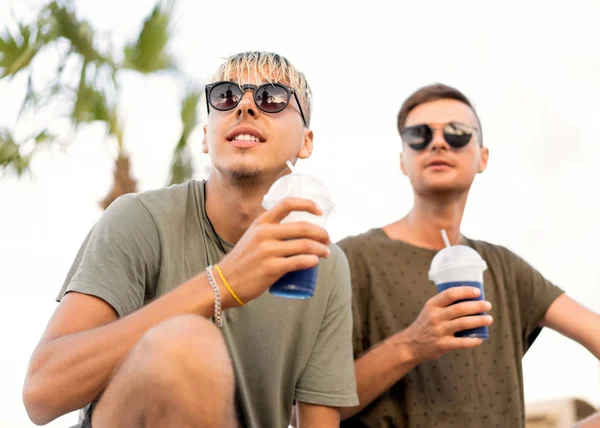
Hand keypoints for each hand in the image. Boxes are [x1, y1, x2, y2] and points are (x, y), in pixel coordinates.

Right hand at [216, 197, 330, 306]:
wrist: (223, 282)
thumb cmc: (242, 261)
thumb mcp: (252, 237)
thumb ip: (269, 231)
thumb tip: (296, 233)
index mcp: (261, 222)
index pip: (287, 204)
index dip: (307, 204)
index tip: (319, 211)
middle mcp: (264, 233)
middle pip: (302, 227)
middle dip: (321, 233)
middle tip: (328, 240)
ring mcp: (268, 251)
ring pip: (305, 245)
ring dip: (321, 249)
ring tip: (326, 253)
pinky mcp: (271, 268)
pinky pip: (299, 262)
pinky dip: (311, 261)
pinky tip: (315, 262)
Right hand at [400, 286, 492, 362]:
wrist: (411, 344)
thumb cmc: (426, 324)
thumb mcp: (430, 310)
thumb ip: (445, 305)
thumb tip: (471, 300)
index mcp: (432, 305)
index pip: (450, 294)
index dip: (465, 291)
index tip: (477, 292)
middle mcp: (435, 316)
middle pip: (460, 308)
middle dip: (477, 306)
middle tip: (487, 305)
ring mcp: (439, 331)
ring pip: (463, 323)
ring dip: (479, 320)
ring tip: (489, 319)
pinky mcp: (442, 344)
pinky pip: (461, 342)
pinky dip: (473, 340)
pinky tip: (480, 338)